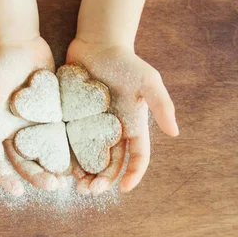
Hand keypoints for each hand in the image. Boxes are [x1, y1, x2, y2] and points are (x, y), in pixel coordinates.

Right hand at [0, 37, 60, 195]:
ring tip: (69, 180)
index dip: (5, 178)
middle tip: (54, 186)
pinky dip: (69, 150)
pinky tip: (81, 161)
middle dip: (37, 177)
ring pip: (44, 155)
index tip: (18, 191)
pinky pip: (60, 138)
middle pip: (25, 163)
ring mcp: (35, 128)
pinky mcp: (53, 119)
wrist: (21, 44)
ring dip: (54, 169)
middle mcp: (15, 134)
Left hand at [66, 38, 178, 194]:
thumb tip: (175, 133)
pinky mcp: (74, 122)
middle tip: (91, 192)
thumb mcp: (148, 81)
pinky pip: (71, 145)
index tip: (123, 189)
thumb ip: (161, 105)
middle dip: (104, 181)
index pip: (138, 158)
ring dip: (86, 177)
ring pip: (90, 160)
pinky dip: (68, 159)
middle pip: (111, 164)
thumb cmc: (126, 62)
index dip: (133, 175)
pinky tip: (62, 169)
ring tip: (78, 187)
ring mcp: (93, 129)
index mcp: (133, 127)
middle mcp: (113, 133)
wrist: (97, 44)